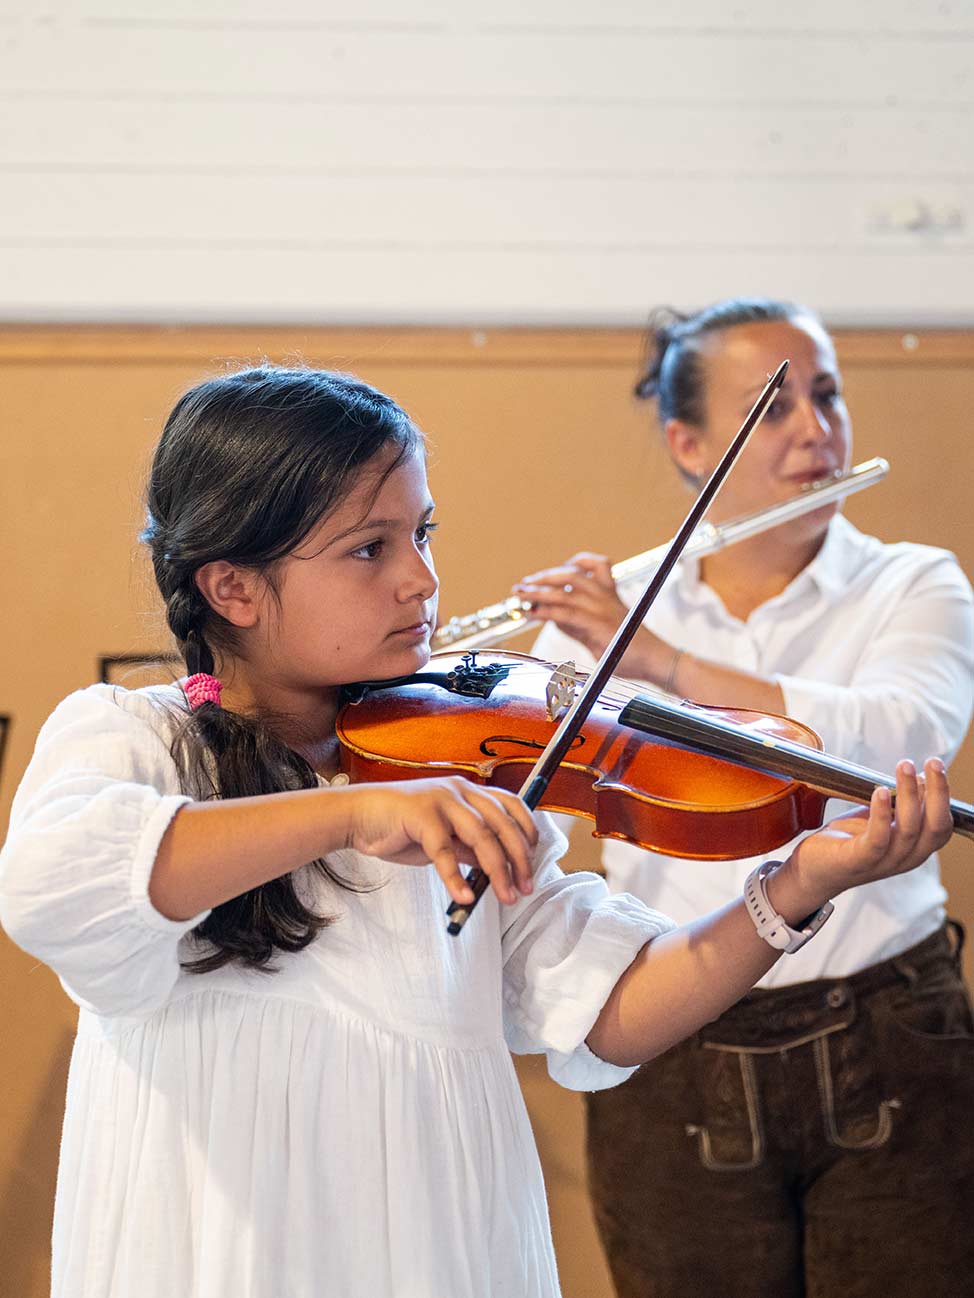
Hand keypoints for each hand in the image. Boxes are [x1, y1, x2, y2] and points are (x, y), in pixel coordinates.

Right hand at [343, 777, 538, 906]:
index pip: (512, 806)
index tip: (533, 861)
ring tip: (505, 896)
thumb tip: (496, 865)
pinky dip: (456, 877)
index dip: (528, 833)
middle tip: (525, 887)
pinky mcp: (421, 815)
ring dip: (497, 871)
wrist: (360, 816)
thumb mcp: (444, 836)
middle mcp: (460, 790)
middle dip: (519, 859)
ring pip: (482, 836)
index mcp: (469, 791)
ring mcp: (441, 800)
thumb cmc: (401, 825)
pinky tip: (463, 897)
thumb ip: (468, 845)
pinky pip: (445, 850)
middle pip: (503, 824)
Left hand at [514, 553, 672, 679]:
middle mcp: (606, 597)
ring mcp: (602, 609)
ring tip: (518, 595)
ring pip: (564, 591)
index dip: (570, 564)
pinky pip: (565, 612)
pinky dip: (544, 611)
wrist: (656, 662)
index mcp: (611, 594)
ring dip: (537, 591)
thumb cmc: (631, 652)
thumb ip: (577, 625)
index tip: (548, 573)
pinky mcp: (598, 624)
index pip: (593, 564)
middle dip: (543, 577)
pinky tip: (532, 613)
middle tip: (523, 585)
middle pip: (571, 573)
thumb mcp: (598, 635)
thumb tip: (554, 620)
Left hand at [769, 758, 952, 919]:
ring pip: (908, 829)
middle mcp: (905, 857)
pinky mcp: (859, 860)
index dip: (943, 796)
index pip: (942, 825)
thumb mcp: (879, 819)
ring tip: (905, 767)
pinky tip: (881, 791)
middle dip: (938, 793)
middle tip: (933, 763)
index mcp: (914, 848)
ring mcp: (884, 862)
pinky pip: (877, 838)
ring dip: (909, 795)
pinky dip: (881, 813)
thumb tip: (919, 778)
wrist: (813, 870)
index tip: (935, 766)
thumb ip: (900, 804)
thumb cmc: (848, 842)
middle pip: (934, 827)